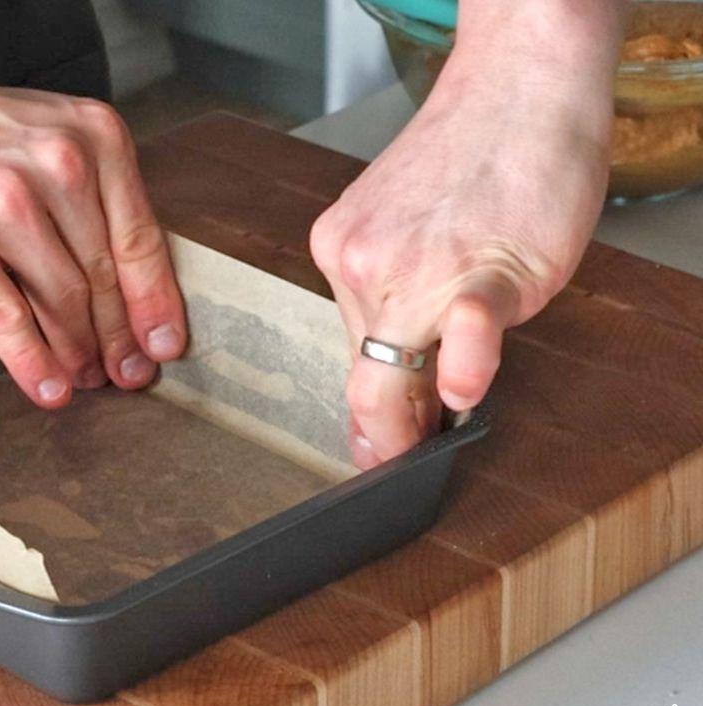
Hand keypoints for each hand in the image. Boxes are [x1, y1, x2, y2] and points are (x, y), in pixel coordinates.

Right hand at [0, 74, 186, 408]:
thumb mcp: (49, 141)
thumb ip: (96, 197)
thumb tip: (137, 290)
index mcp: (95, 136)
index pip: (140, 237)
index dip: (155, 302)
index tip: (164, 344)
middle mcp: (58, 161)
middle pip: (104, 276)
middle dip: (119, 337)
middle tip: (127, 373)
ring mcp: (5, 199)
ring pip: (63, 300)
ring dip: (78, 353)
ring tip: (86, 379)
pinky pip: (8, 317)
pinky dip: (33, 362)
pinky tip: (48, 388)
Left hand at [308, 4, 618, 468]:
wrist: (517, 89)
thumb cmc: (475, 156)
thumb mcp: (409, 225)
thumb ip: (397, 296)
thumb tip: (413, 377)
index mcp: (343, 252)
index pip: (349, 348)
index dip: (367, 407)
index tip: (372, 446)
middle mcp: (361, 262)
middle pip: (364, 369)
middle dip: (379, 430)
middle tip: (390, 463)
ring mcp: (415, 265)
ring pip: (398, 362)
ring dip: (416, 414)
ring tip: (431, 438)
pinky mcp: (481, 266)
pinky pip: (461, 327)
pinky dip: (461, 364)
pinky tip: (460, 389)